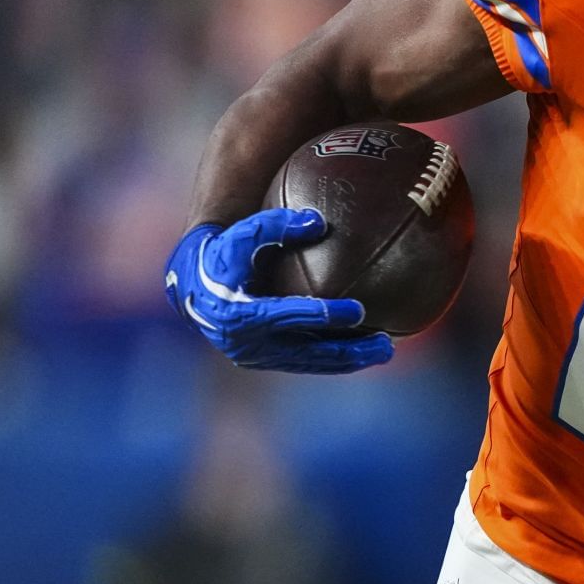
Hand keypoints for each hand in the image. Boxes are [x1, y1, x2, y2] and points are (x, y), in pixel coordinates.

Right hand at [165, 208, 393, 373]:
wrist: (197, 286)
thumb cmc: (223, 255)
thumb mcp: (242, 236)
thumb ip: (276, 225)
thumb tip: (317, 220)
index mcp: (240, 314)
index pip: (286, 316)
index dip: (322, 314)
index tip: (358, 310)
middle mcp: (249, 344)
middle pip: (307, 352)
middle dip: (347, 350)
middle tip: (385, 344)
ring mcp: (260, 356)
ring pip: (311, 362)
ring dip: (349, 360)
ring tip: (385, 349)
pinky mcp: (268, 359)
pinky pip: (307, 361)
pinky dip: (335, 358)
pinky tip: (365, 349)